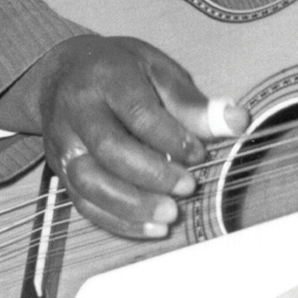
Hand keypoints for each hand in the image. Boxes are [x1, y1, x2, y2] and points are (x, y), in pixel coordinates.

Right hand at [0, 35, 244, 238]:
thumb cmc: (120, 70)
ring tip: (170, 215)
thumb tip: (237, 121)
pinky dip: (116, 220)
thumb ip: (193, 103)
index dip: (171, 137)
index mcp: (107, 78)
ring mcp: (63, 143)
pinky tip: (151, 226)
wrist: (60, 73)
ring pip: (89, 181)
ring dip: (131, 205)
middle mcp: (78, 112)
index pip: (138, 113)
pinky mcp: (59, 170)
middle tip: (188, 188)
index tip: (199, 154)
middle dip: (151, 174)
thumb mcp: (158, 71)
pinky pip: (83, 202)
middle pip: (108, 149)